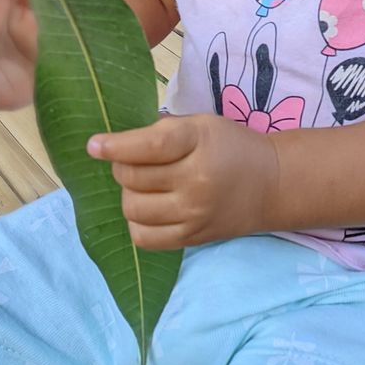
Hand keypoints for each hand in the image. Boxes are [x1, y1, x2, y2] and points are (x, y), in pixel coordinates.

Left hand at [87, 113, 280, 250]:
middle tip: (130, 161)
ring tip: (142, 185)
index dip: (116, 146)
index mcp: (199, 142)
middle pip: (134, 178)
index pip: (150, 146)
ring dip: (128, 194)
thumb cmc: (231, 146)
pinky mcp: (192, 238)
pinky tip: (148, 208)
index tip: (93, 145)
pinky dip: (137, 222)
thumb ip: (163, 131)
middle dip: (121, 167)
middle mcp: (196, 180)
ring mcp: (194, 214)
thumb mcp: (202, 125)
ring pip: (133, 208)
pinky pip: (144, 238)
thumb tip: (116, 146)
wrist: (271, 184)